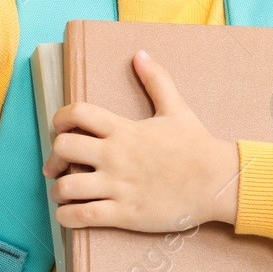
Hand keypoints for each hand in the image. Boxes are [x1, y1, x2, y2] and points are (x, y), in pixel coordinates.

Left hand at [42, 50, 238, 231]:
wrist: (217, 181)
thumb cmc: (196, 145)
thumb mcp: (177, 108)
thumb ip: (156, 80)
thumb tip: (140, 54)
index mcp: (124, 130)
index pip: (76, 113)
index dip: (60, 119)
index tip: (62, 129)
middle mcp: (115, 156)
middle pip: (63, 148)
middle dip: (55, 157)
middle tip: (59, 165)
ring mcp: (118, 186)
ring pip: (66, 187)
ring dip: (58, 191)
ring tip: (65, 193)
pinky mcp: (123, 213)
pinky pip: (80, 217)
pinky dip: (67, 216)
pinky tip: (71, 213)